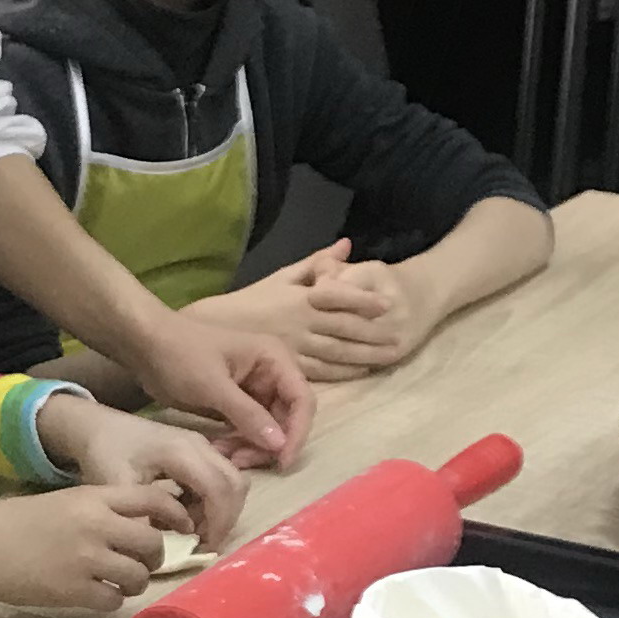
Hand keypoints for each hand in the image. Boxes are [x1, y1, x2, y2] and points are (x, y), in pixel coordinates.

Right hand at [0, 478, 190, 615]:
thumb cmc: (15, 522)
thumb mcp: (63, 502)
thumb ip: (99, 509)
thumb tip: (137, 525)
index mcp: (93, 498)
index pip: (152, 499)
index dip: (175, 514)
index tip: (182, 527)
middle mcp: (96, 526)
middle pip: (152, 543)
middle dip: (154, 556)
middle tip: (143, 562)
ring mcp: (87, 560)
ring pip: (138, 575)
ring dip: (135, 582)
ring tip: (120, 582)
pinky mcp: (75, 592)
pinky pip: (114, 601)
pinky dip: (111, 600)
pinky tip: (96, 594)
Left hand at [38, 392, 248, 549]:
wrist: (96, 426)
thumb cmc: (104, 452)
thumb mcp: (116, 486)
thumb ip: (140, 516)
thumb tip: (161, 548)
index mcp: (182, 451)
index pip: (219, 489)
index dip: (219, 523)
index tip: (203, 548)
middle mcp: (200, 445)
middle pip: (235, 485)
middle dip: (224, 519)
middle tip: (201, 543)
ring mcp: (202, 445)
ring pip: (232, 482)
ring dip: (219, 510)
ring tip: (187, 529)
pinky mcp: (199, 451)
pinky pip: (220, 479)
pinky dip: (210, 501)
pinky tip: (182, 513)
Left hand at [112, 303, 312, 468]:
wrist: (144, 345)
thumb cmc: (179, 354)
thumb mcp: (213, 386)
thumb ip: (248, 415)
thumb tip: (280, 445)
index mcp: (274, 359)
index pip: (303, 400)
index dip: (297, 433)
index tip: (282, 461)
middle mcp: (271, 374)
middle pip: (287, 419)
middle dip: (268, 444)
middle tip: (241, 462)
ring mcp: (254, 390)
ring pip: (267, 430)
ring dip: (250, 447)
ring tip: (224, 456)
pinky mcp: (236, 404)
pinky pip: (248, 430)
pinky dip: (237, 444)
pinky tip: (218, 451)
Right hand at [200, 243, 422, 381]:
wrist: (215, 330)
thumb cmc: (251, 301)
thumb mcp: (282, 276)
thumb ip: (316, 263)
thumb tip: (347, 246)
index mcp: (300, 297)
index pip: (337, 295)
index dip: (364, 299)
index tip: (388, 303)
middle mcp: (301, 322)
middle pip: (344, 328)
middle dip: (375, 333)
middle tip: (402, 335)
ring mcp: (296, 346)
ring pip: (338, 351)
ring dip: (366, 354)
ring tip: (392, 354)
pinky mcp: (290, 366)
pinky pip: (322, 371)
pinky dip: (345, 372)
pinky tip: (364, 370)